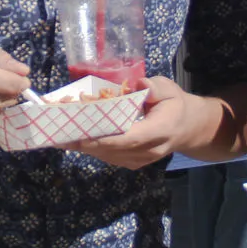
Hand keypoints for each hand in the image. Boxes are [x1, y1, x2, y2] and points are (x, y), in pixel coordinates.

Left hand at [73, 77, 223, 168]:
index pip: (131, 137)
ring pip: (108, 155)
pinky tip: (73, 139)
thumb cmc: (174, 104)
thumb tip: (141, 85)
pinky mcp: (132, 162)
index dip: (106, 137)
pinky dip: (91, 148)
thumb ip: (156, 87)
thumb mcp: (170, 89)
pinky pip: (108, 157)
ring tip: (59, 135)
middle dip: (86, 141)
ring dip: (84, 146)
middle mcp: (149, 150)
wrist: (187, 128)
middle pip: (114, 149)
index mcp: (160, 130)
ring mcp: (140, 160)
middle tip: (60, 132)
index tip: (83, 133)